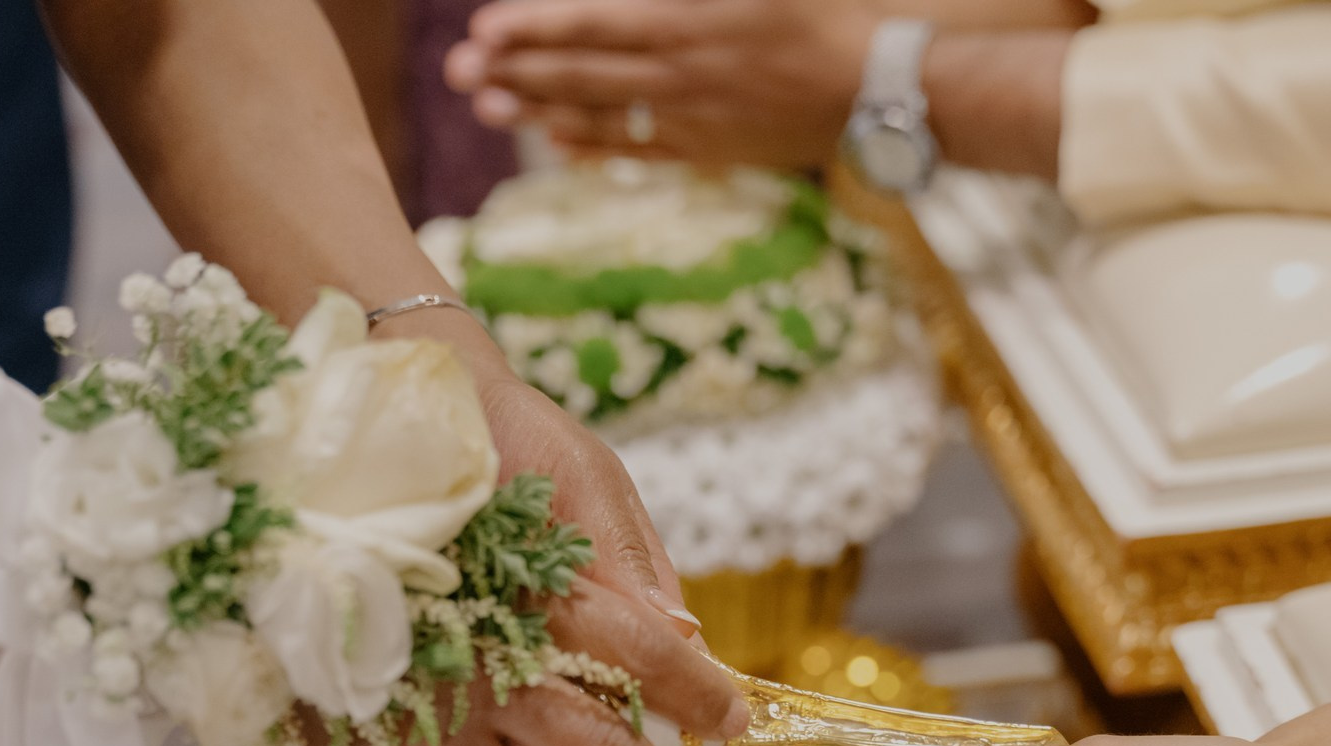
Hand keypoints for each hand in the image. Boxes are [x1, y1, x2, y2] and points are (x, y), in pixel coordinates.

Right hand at [340, 313, 742, 745]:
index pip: (650, 662)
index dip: (702, 700)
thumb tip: (684, 643)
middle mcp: (480, 670)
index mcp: (537, 593)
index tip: (729, 722)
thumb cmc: (459, 447)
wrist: (318, 446)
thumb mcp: (563, 474)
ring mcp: (412, 723)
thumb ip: (623, 565)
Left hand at [445, 0, 873, 168]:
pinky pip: (637, 147)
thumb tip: (624, 4)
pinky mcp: (707, 146)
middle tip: (456, 72)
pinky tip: (553, 139)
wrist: (874, 84)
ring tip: (485, 106)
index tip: (483, 29)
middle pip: (579, 70)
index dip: (532, 28)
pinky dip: (592, 142)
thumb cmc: (816, 13)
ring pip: (598, 110)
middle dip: (514, 70)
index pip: (589, 22)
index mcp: (683, 17)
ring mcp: (689, 113)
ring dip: (537, 108)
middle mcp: (677, 69)